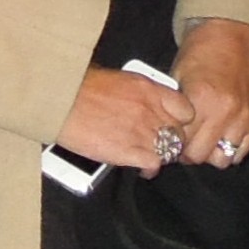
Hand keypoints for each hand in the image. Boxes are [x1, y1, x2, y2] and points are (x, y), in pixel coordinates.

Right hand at [55, 65, 190, 174]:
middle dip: (172, 140)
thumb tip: (140, 104)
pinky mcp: (130, 151)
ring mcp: (142, 132)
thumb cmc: (81, 87)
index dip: (180, 121)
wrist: (63, 101)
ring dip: (161, 156)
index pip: (186, 109)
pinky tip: (142, 168)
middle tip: (161, 144)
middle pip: (179, 133)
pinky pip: (155, 164)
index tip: (173, 125)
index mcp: (149, 90)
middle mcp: (150, 110)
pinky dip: (150, 169)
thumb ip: (137, 93)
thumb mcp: (118, 79)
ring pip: (170, 151)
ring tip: (150, 157)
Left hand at [168, 19, 248, 165]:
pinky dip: (229, 149)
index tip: (169, 140)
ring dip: (210, 153)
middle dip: (188, 152)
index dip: (171, 144)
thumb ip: (175, 109)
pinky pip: (241, 152)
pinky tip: (220, 137)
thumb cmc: (199, 54)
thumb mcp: (177, 77)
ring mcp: (243, 118)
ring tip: (203, 139)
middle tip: (184, 142)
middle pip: (201, 156)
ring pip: (222, 159)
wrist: (230, 34)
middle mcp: (225, 112)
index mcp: (201, 99)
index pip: (182, 142)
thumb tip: (167, 136)